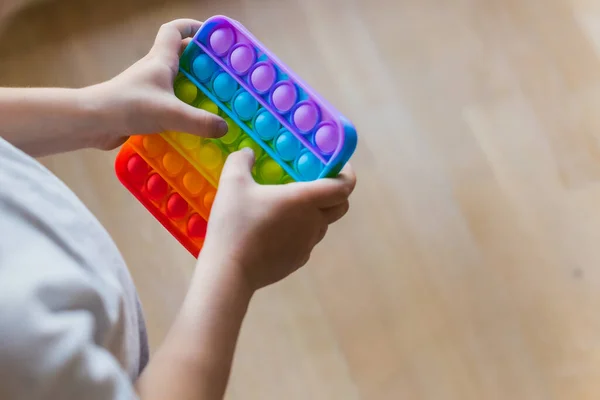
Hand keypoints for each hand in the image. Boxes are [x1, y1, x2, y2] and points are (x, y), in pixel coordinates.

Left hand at [88, 19, 227, 149]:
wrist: (92, 122)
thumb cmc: (128, 105)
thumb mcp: (170, 113)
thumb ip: (199, 121)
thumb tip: (224, 127)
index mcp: (160, 60)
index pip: (174, 30)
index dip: (193, 27)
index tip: (212, 35)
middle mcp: (153, 70)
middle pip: (180, 57)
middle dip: (200, 62)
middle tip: (222, 75)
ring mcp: (147, 89)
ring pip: (174, 82)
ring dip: (192, 88)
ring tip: (213, 102)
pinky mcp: (142, 108)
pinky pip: (168, 104)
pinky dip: (181, 111)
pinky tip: (193, 126)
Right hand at [200, 149, 356, 290]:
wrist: (229, 270)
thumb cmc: (235, 223)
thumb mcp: (232, 183)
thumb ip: (241, 161)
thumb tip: (248, 152)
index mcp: (305, 200)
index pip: (344, 187)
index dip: (347, 174)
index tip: (339, 166)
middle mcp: (314, 222)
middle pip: (340, 207)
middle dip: (335, 193)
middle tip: (315, 183)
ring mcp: (307, 244)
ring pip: (322, 224)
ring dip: (315, 213)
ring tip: (289, 206)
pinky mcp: (297, 261)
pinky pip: (306, 241)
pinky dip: (300, 232)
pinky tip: (275, 230)